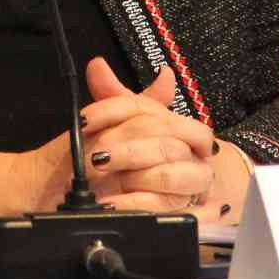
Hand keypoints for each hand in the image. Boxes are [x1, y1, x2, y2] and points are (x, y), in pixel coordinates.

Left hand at [80, 58, 220, 219]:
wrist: (162, 197)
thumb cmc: (141, 158)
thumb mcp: (125, 126)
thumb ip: (113, 97)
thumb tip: (97, 65)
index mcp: (181, 127)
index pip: (152, 111)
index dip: (114, 112)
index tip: (84, 121)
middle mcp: (194, 154)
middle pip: (164, 143)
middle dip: (126, 150)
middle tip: (96, 156)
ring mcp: (192, 186)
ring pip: (169, 174)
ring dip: (134, 175)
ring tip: (105, 178)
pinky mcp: (184, 213)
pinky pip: (160, 208)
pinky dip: (132, 204)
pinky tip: (110, 202)